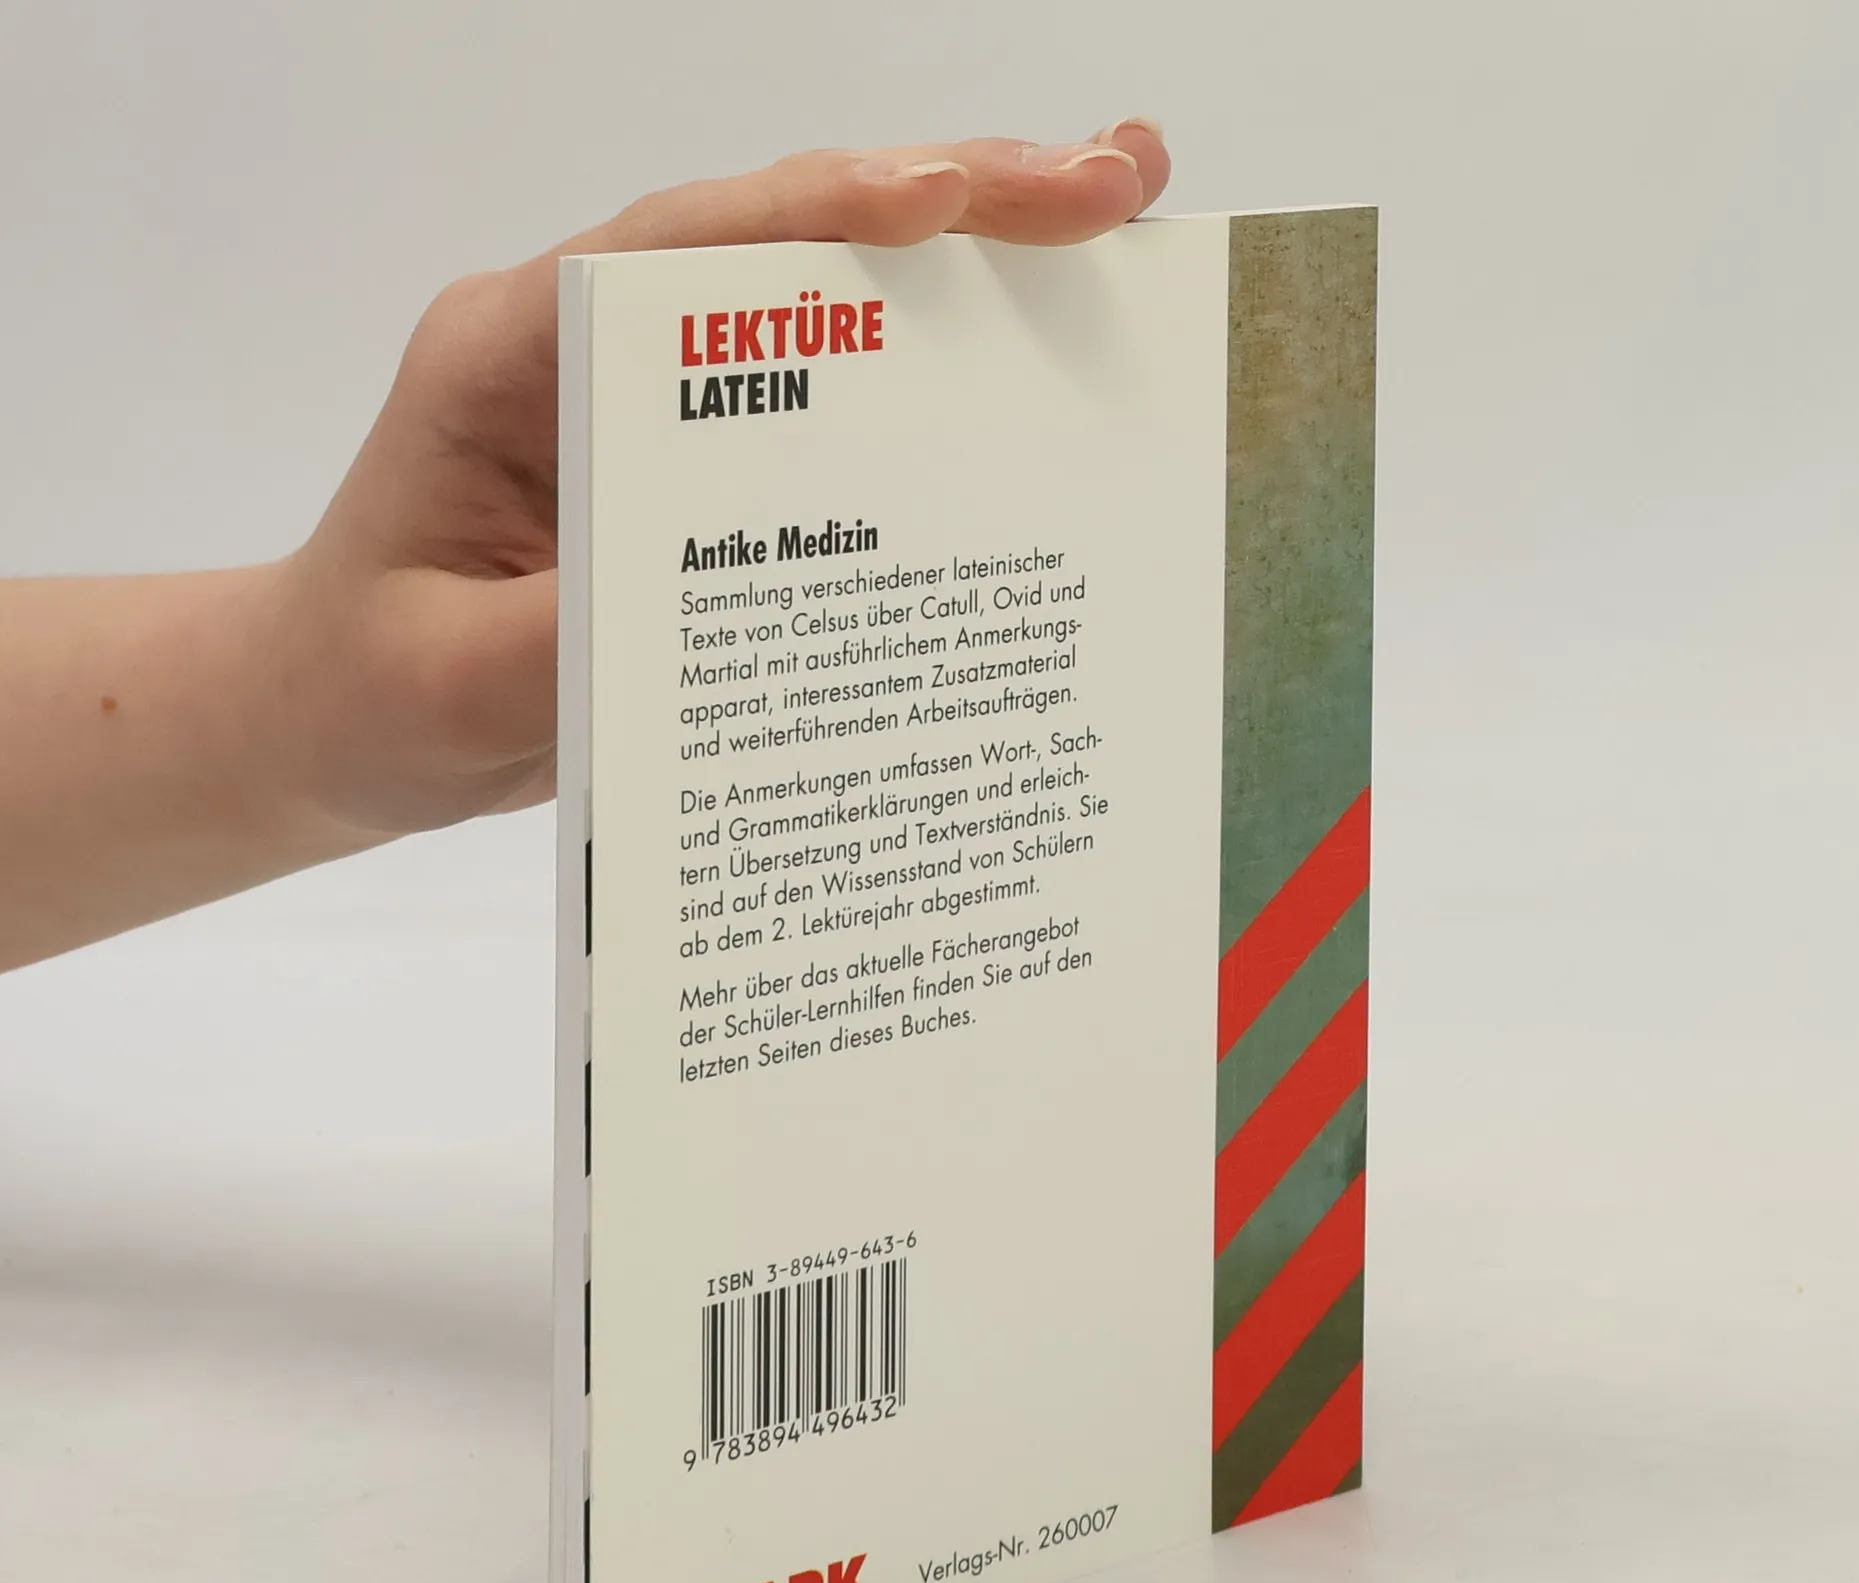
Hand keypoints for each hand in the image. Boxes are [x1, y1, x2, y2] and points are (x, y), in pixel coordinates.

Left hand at [270, 124, 1171, 838]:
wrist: (340, 720)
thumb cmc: (371, 690)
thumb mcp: (448, 683)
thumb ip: (573, 638)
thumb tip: (736, 614)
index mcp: (512, 353)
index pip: (684, 252)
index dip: (828, 215)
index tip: (955, 202)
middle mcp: (593, 343)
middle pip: (785, 240)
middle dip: (954, 201)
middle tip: (1112, 184)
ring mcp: (657, 397)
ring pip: (826, 296)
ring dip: (971, 263)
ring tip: (1116, 223)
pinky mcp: (703, 462)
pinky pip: (833, 395)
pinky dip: (937, 366)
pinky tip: (1037, 354)